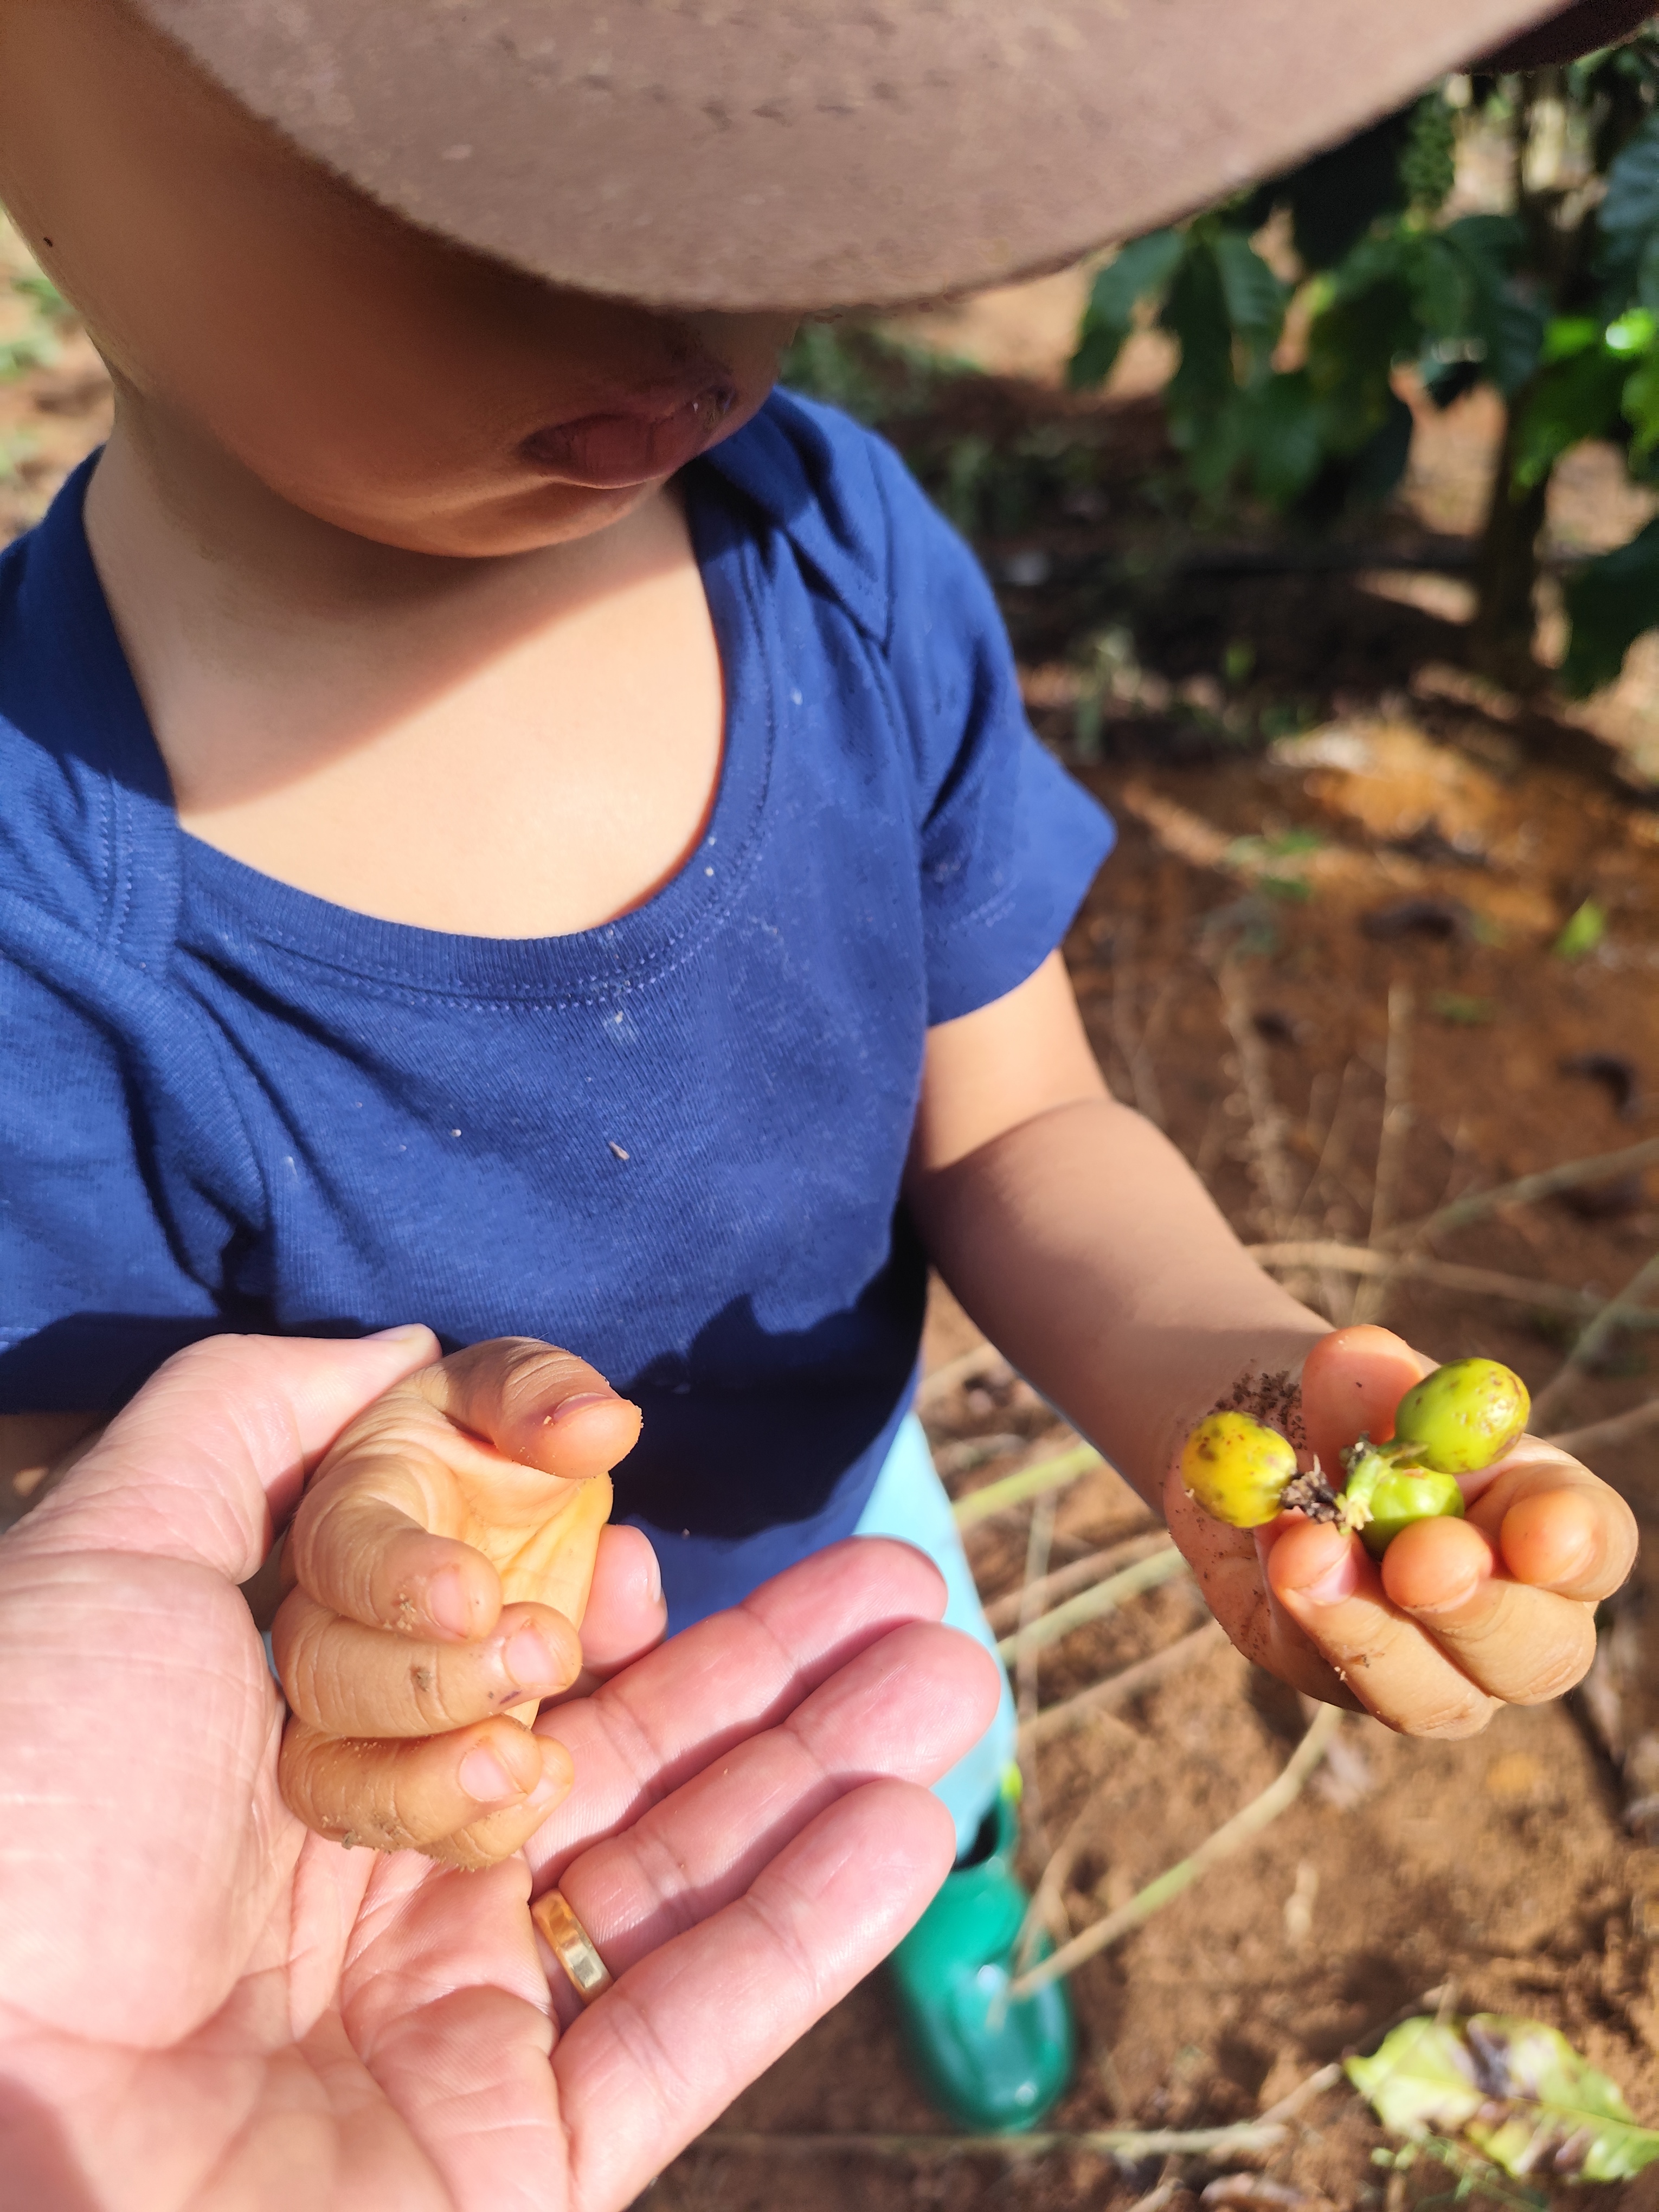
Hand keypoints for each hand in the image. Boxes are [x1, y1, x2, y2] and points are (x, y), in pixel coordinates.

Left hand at [0, 1331, 996, 2210]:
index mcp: (291, 1746)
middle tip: (906, 1580)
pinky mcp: (513, 2157)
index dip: (576, 1562)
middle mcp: (379, 1875)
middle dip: (770, 1660)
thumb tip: (400, 1348)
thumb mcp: (98, 1563)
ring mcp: (451, 2021)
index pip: (483, 1643)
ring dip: (826, 1765)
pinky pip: (686, 2028)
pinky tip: (911, 1815)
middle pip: (618, 1747)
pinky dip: (807, 1926)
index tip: (622, 1490)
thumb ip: (239, 1422)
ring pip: (679, 1871)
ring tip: (953, 1669)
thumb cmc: (21, 1824)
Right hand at [275, 1335, 662, 1867]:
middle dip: (431, 1679)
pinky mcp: (397, 1776)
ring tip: (524, 1761)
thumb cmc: (508, 1448)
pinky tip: (546, 1784)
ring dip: (426, 1780)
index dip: (396, 1577)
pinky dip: (473, 1824)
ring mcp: (350, 1710)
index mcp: (352, 1512)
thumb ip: (546, 1399)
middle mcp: (327, 1617)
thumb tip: (599, 1423)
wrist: (514, 1519)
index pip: (341, 1550)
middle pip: (326, 1673)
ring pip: (332, 1774)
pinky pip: (403, 1829)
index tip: (476, 1595)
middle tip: (544, 1657)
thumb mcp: (525, 1402)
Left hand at [1166, 1324, 1637, 1736]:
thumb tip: (1358, 1355)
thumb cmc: (1345, 1406)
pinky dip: (1297, 1611)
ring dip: (1366, 1625)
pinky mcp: (1344, 1681)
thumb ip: (1368, 1377)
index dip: (1577, 1545)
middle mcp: (1514, 1607)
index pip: (1594, 1541)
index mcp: (1547, 1514)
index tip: (1543, 1537)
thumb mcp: (1354, 1381)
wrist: (1262, 1445)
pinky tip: (1269, 1550)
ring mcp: (1437, 1664)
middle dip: (1478, 1609)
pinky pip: (1330, 1672)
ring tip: (1303, 1552)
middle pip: (1540, 1651)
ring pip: (1434, 1696)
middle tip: (1419, 1563)